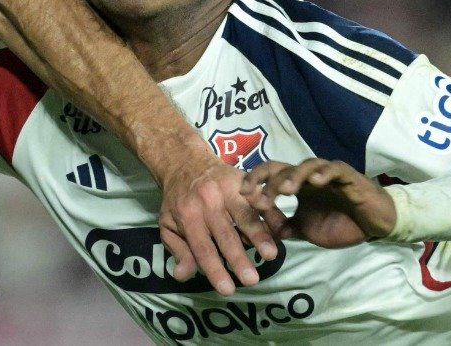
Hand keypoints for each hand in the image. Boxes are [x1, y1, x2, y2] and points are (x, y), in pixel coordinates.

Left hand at [156, 156, 286, 294]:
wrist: (185, 160)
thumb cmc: (178, 199)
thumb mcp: (167, 224)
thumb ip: (178, 250)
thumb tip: (182, 275)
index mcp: (188, 215)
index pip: (201, 247)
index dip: (214, 269)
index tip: (227, 290)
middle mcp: (208, 202)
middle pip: (225, 234)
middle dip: (238, 258)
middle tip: (252, 280)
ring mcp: (227, 189)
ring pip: (245, 214)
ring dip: (259, 235)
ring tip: (270, 255)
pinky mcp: (243, 180)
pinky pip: (260, 198)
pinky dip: (272, 214)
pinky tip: (283, 230)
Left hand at [242, 158, 396, 248]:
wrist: (374, 224)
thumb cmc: (341, 223)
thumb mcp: (308, 231)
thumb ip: (288, 229)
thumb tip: (266, 234)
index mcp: (297, 185)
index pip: (270, 175)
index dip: (255, 181)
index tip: (242, 194)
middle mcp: (308, 176)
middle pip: (281, 167)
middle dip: (267, 181)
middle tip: (257, 196)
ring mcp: (326, 173)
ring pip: (304, 166)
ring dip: (292, 176)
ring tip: (284, 190)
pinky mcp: (347, 175)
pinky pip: (333, 169)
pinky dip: (323, 173)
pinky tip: (314, 182)